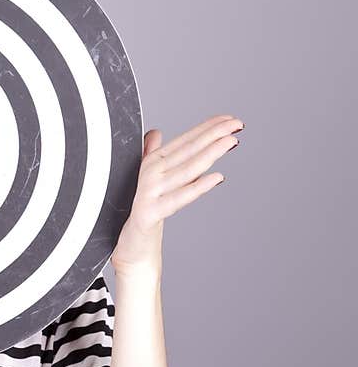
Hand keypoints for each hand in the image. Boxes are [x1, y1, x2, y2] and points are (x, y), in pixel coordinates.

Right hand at [110, 114, 242, 276]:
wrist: (131, 247)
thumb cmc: (142, 213)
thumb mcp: (146, 181)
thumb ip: (150, 154)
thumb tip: (154, 133)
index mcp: (151, 164)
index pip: (184, 141)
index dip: (206, 128)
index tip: (228, 119)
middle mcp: (150, 175)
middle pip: (186, 152)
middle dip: (212, 136)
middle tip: (236, 124)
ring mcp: (150, 194)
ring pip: (185, 170)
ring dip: (209, 154)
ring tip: (231, 142)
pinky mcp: (149, 213)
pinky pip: (177, 200)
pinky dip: (196, 188)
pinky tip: (217, 178)